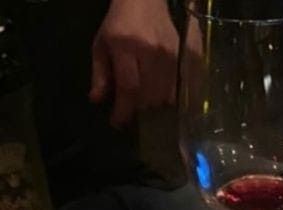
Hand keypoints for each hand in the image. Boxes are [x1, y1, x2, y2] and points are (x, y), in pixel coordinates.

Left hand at [89, 0, 179, 127]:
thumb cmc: (119, 23)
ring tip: (145, 99)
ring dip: (153, 103)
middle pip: (148, 95)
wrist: (145, 1)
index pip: (128, 87)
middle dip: (137, 107)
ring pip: (165, 95)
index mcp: (126, 47)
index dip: (123, 110)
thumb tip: (97, 99)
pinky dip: (169, 97)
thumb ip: (100, 73)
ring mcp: (169, 55)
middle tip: (130, 105)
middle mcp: (150, 52)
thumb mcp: (102, 44)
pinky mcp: (183, 57)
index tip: (117, 123)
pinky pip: (178, 88)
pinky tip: (160, 94)